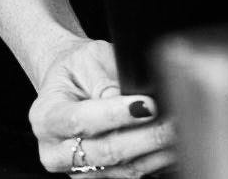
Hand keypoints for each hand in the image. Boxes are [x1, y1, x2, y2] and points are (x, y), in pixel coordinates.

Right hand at [28, 36, 173, 176]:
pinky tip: (173, 146)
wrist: (70, 85)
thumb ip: (107, 81)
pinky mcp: (97, 177)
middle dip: (146, 137)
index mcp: (46, 117)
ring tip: (181, 132)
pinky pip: (131, 175)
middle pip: (104, 151)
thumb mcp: (90, 60)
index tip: (150, 104)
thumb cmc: (79, 69)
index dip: (117, 115)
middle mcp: (55, 151)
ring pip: (122, 169)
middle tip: (176, 120)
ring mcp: (76, 169)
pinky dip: (155, 161)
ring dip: (156, 152)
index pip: (80, 121)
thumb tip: (136, 101)